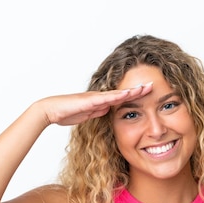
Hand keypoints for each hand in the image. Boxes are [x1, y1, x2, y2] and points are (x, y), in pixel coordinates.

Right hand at [38, 83, 152, 126]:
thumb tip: (108, 110)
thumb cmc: (66, 113)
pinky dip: (118, 96)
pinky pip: (106, 98)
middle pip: (123, 93)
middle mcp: (100, 97)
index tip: (147, 94)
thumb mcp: (87, 115)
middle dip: (138, 90)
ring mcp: (95, 98)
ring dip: (132, 91)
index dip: (135, 95)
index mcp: (100, 102)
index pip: (121, 98)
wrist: (50, 111)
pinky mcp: (90, 101)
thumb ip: (98, 112)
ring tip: (146, 88)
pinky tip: (128, 94)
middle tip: (153, 85)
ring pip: (118, 93)